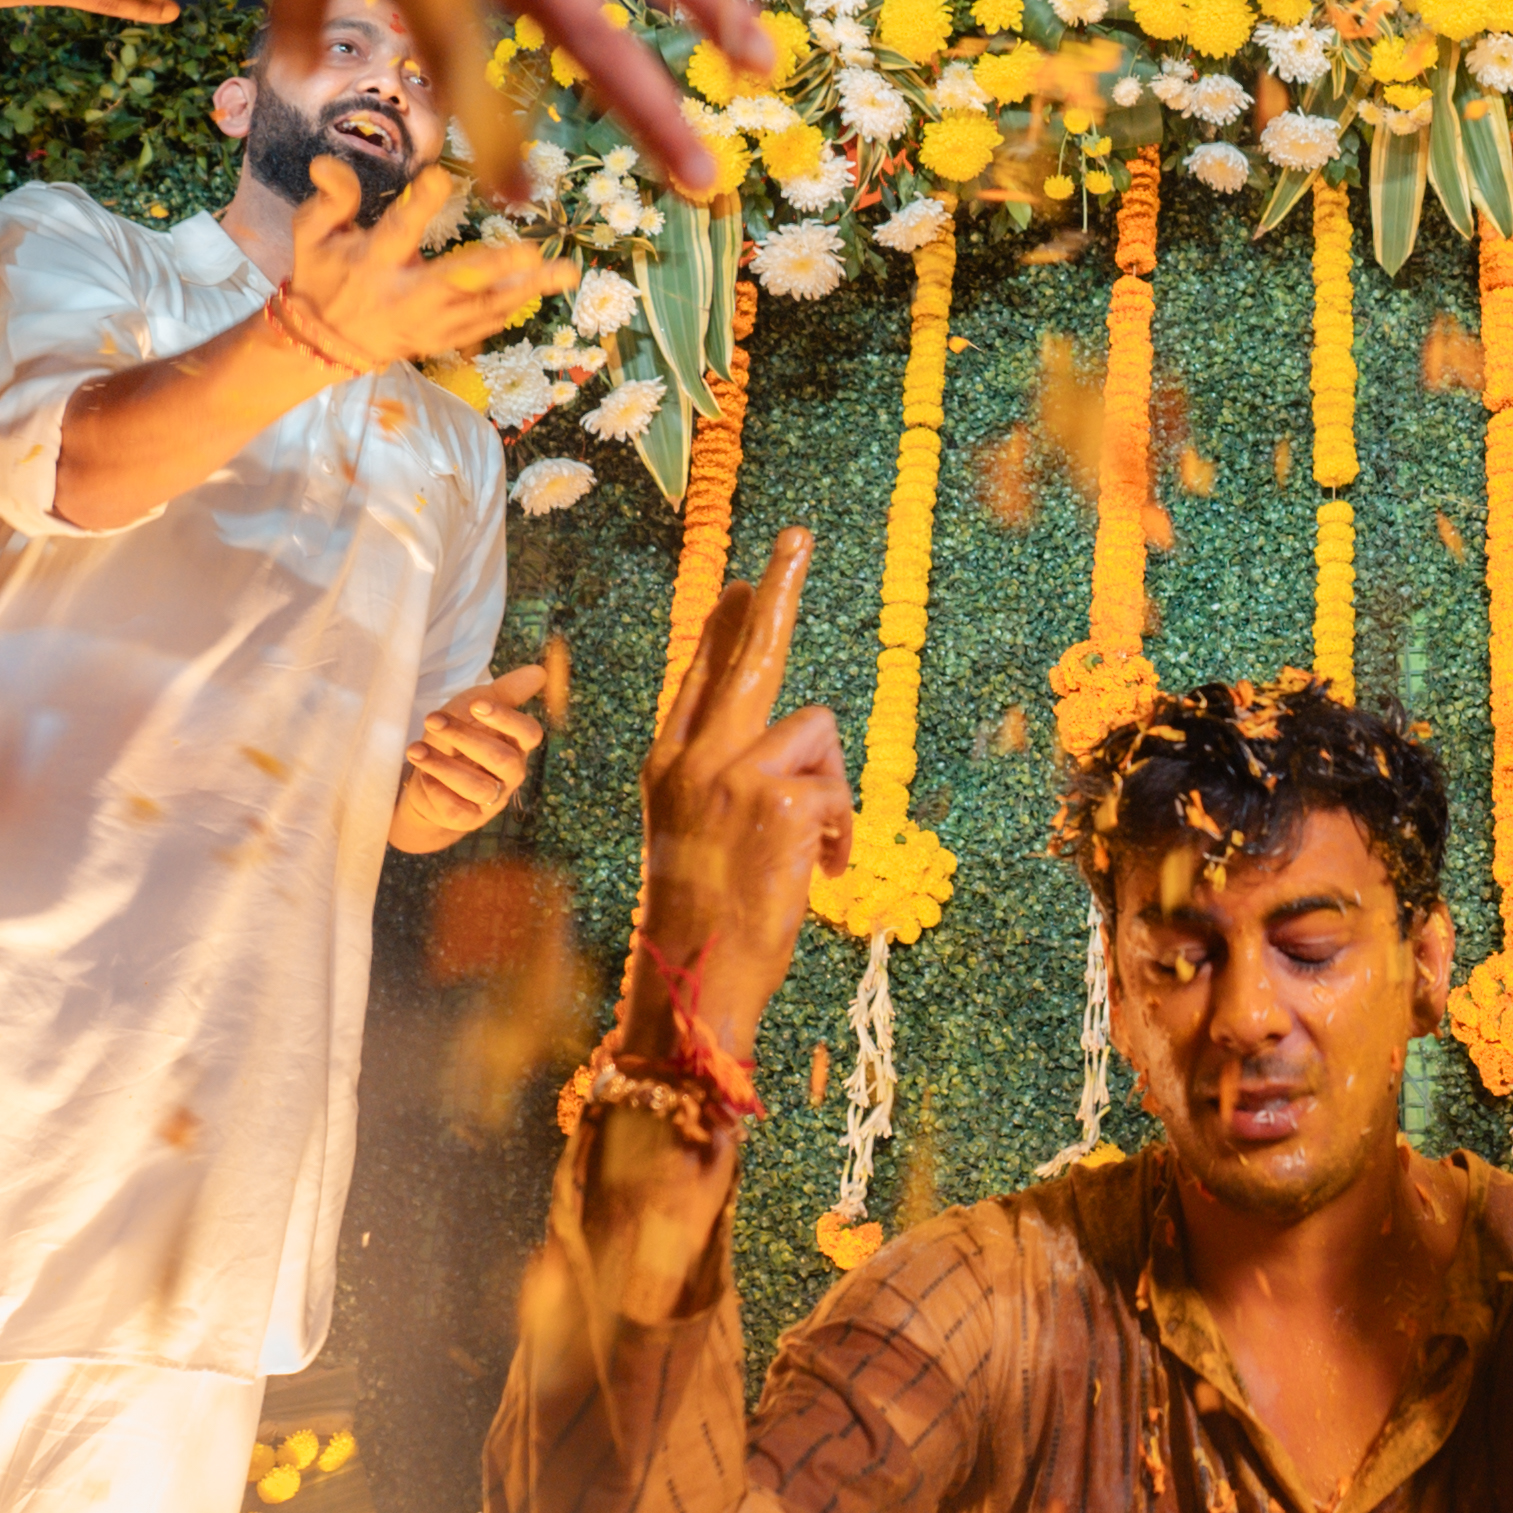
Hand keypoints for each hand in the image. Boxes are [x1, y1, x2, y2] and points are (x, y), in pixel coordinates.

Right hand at [265, 162, 560, 379]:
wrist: (322, 342)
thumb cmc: (323, 276)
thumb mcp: (312, 235)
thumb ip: (329, 199)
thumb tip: (327, 162)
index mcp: (373, 263)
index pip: (397, 230)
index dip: (419, 204)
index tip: (440, 178)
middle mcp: (404, 296)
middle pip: (455, 281)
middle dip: (494, 267)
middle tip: (532, 252)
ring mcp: (426, 324)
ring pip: (481, 309)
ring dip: (524, 290)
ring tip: (564, 272)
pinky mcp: (439, 340)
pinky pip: (481, 327)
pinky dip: (509, 309)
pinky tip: (539, 291)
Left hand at [391, 662, 552, 853]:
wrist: (430, 780)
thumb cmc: (459, 739)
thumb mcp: (475, 708)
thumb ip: (506, 692)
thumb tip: (540, 671)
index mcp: (517, 744)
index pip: (529, 733)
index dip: (506, 719)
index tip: (477, 704)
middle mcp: (510, 774)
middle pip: (503, 759)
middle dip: (466, 738)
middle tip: (432, 719)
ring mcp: (491, 799)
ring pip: (479, 787)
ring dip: (444, 766)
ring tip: (415, 750)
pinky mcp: (469, 818)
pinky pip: (458, 810)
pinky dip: (438, 791)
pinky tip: (422, 776)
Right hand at [631, 530, 849, 1057]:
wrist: (697, 977)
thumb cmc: (706, 916)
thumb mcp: (697, 834)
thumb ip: (724, 776)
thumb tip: (788, 729)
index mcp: (669, 763)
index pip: (703, 674)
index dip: (728, 626)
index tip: (745, 582)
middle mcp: (694, 757)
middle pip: (747, 654)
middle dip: (777, 590)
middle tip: (798, 535)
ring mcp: (733, 773)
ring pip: (817, 730)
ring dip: (833, 792)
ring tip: (810, 852)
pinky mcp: (777, 798)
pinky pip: (839, 788)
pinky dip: (843, 832)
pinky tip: (816, 872)